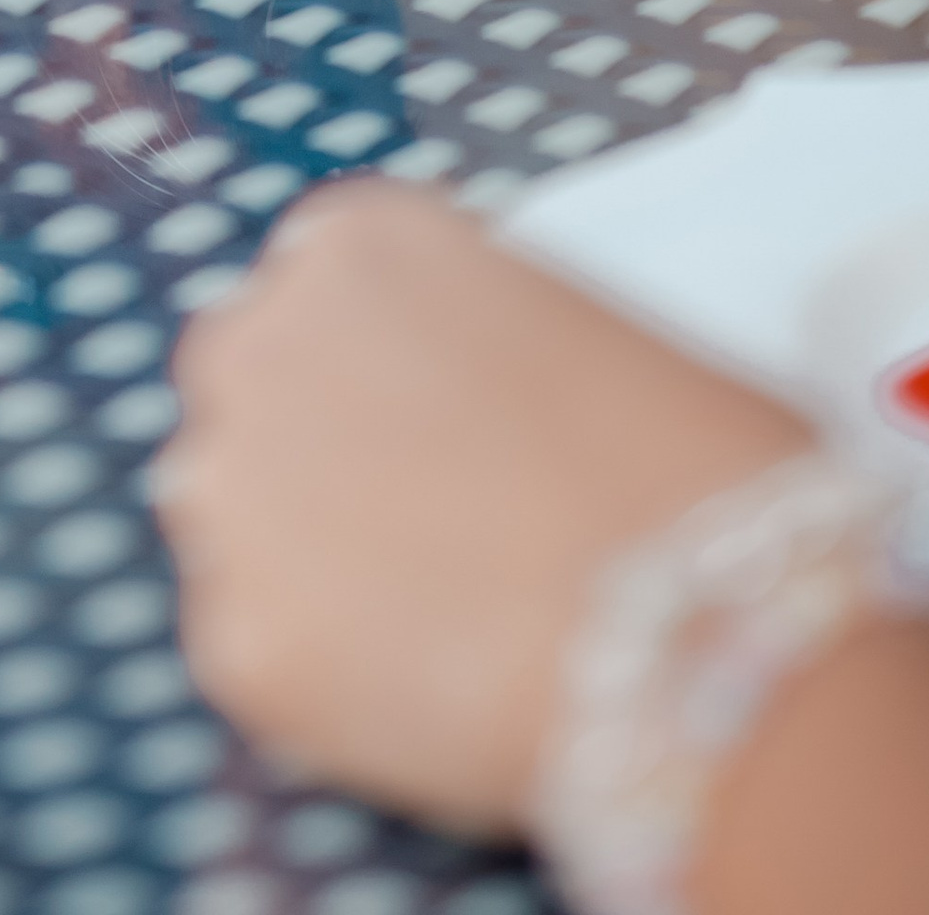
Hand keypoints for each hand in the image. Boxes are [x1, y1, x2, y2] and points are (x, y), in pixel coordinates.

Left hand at [154, 178, 812, 839]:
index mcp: (356, 240)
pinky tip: (424, 689)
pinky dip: (319, 677)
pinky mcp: (233, 637)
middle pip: (250, 387)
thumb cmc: (688, 465)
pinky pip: (255, 650)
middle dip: (312, 447)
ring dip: (299, 555)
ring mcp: (230, 488)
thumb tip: (450, 402)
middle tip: (421, 526)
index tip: (433, 429)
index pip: (320, 289)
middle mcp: (260, 337)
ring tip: (429, 614)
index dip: (381, 369)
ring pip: (229, 516)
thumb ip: (469, 338)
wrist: (700, 623)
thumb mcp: (577, 324)